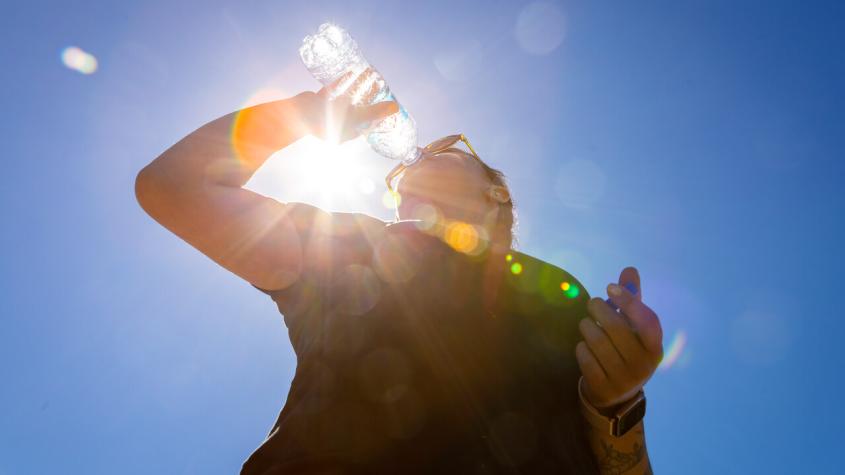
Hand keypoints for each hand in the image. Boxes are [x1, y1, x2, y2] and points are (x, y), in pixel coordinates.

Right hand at [297, 68, 398, 143]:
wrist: (296, 114)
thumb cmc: (325, 121)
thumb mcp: (354, 118)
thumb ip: (374, 112)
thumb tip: (395, 108)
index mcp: (346, 134)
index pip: (367, 125)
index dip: (378, 115)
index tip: (388, 104)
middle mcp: (338, 124)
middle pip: (359, 109)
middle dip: (370, 98)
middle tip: (382, 86)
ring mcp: (328, 112)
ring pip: (348, 97)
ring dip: (359, 87)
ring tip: (371, 75)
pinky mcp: (320, 100)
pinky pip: (335, 89)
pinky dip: (343, 81)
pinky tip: (352, 71)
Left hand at [575, 266, 663, 410]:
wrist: (616, 394)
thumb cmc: (626, 350)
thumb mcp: (634, 328)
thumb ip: (632, 299)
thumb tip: (629, 269)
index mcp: (655, 347)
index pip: (647, 321)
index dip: (628, 301)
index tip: (609, 287)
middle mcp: (643, 365)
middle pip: (616, 328)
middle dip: (599, 310)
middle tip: (593, 304)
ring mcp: (624, 379)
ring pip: (597, 341)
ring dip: (587, 327)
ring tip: (587, 324)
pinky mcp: (603, 387)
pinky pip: (585, 357)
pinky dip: (581, 347)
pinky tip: (585, 346)